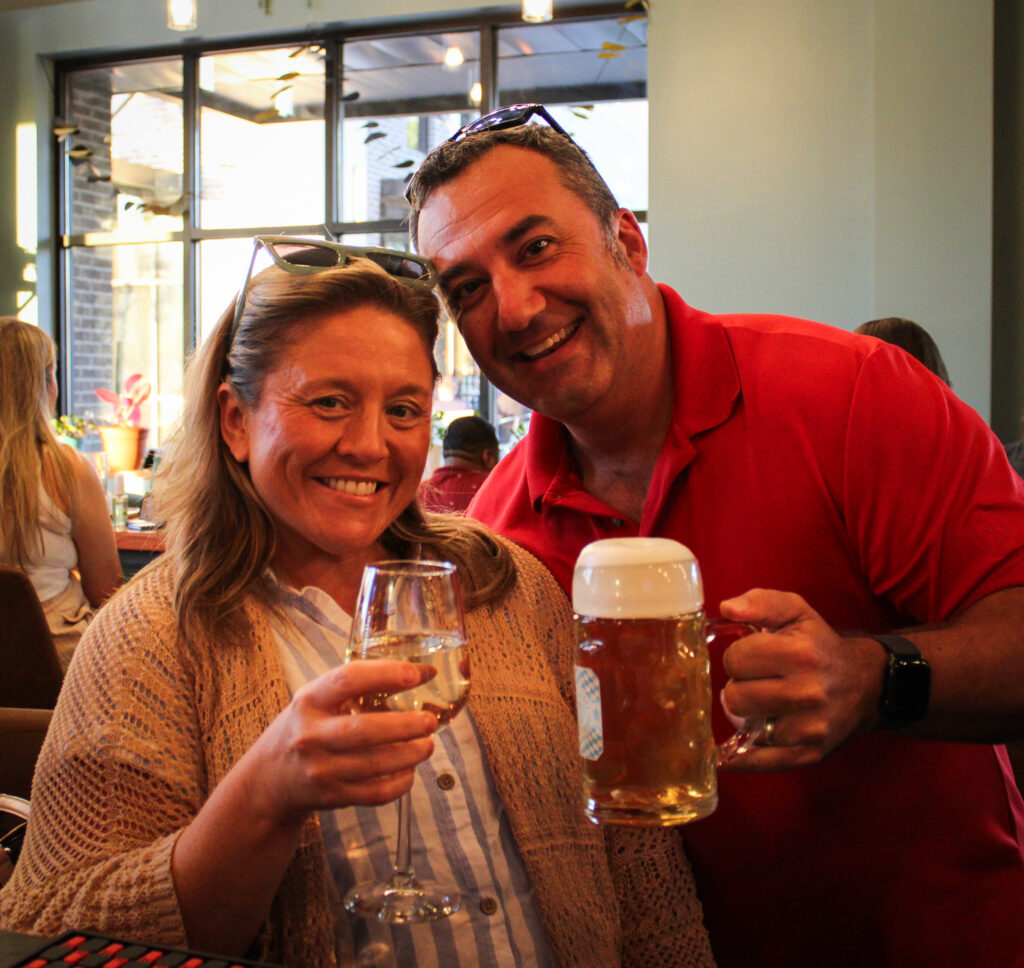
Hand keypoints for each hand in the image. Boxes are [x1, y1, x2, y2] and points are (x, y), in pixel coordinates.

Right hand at [238, 660, 438, 826]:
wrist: (269, 779)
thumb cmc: (304, 728)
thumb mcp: (315, 699)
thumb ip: (354, 687)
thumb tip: (418, 673)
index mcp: (309, 701)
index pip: (348, 680)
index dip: (386, 674)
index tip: (417, 674)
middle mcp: (312, 735)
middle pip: (365, 730)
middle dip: (405, 725)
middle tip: (430, 721)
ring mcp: (321, 770)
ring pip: (374, 765)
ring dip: (409, 755)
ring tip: (428, 744)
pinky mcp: (332, 796)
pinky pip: (374, 793)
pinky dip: (399, 783)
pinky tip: (410, 771)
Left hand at [717, 589, 886, 770]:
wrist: (866, 685)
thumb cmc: (819, 645)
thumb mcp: (796, 612)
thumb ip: (760, 602)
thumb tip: (727, 608)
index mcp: (801, 654)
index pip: (735, 660)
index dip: (739, 657)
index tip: (754, 657)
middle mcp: (807, 692)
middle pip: (735, 696)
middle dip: (740, 685)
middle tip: (758, 681)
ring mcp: (809, 728)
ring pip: (743, 725)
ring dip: (746, 713)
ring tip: (764, 702)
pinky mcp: (809, 754)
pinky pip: (759, 761)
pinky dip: (741, 757)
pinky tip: (728, 754)